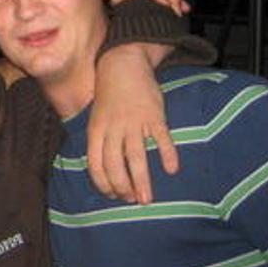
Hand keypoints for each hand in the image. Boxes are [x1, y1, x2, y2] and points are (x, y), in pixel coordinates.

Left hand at [88, 44, 175, 203]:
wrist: (122, 65)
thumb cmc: (109, 97)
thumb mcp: (96, 118)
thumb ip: (99, 142)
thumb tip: (104, 171)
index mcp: (96, 131)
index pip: (95, 164)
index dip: (103, 183)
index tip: (113, 195)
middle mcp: (113, 129)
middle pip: (115, 165)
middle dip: (122, 187)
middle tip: (131, 201)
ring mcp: (134, 122)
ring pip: (136, 157)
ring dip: (141, 180)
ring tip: (147, 199)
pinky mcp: (153, 115)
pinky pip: (161, 138)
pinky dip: (167, 154)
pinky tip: (172, 169)